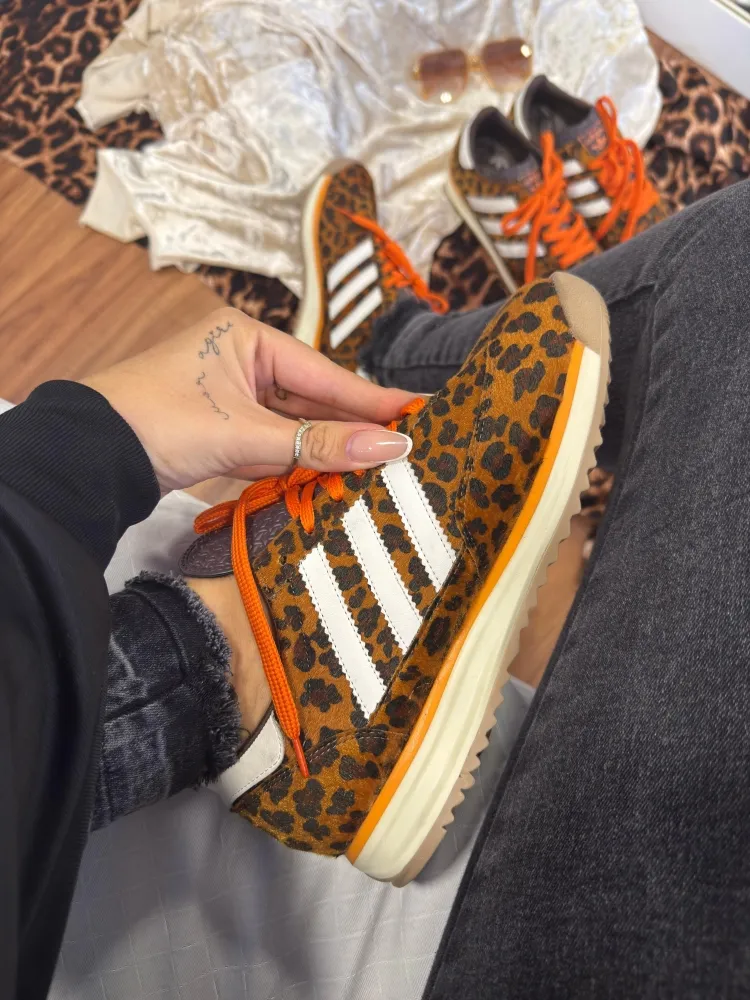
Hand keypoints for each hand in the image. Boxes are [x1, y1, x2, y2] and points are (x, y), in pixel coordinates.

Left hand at [82, 307, 416, 491]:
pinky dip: (293, 462)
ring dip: (323, 449)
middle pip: (312, 398)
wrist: (90, 456)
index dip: (371, 399)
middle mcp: (242, 360)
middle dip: (350, 427)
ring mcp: (230, 396)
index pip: (324, 373)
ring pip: (293, 424)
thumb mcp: (247, 434)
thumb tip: (389, 447)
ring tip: (376, 467)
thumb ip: (318, 443)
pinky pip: (271, 443)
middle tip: (404, 448)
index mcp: (247, 338)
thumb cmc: (160, 423)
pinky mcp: (220, 429)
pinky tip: (326, 478)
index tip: (416, 413)